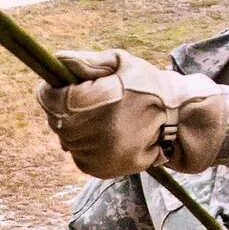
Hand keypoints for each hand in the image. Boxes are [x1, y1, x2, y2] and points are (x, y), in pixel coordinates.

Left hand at [36, 50, 228, 178]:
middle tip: (88, 100)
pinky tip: (105, 134)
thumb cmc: (147, 85)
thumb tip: (56, 61)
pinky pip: (77, 153)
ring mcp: (96, 154)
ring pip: (65, 138)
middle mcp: (94, 132)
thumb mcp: (121, 63)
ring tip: (102, 117)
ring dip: (74, 126)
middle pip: (55, 119)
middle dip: (65, 107)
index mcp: (98, 101)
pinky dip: (84, 143)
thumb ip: (87, 62)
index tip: (63, 85)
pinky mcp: (99, 169)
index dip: (51, 89)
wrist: (178, 121)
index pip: (50, 98)